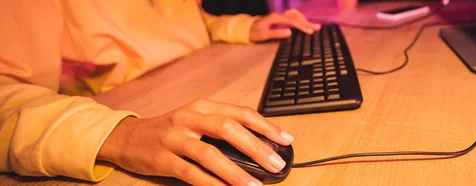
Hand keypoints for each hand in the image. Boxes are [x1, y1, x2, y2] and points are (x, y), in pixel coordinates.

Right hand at [98, 99, 294, 185]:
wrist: (128, 137)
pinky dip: (212, 184)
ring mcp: (176, 138)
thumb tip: (258, 146)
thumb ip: (222, 128)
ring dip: (235, 172)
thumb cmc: (169, 130)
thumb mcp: (196, 120)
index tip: (287, 139)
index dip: (266, 126)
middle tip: (276, 164)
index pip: (241, 113)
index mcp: (203, 106)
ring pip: (211, 154)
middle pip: (229, 129)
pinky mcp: (164, 159)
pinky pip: (192, 174)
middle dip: (257, 147)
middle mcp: (190, 118)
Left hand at [250, 9, 320, 41]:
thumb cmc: (255, 32)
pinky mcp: (280, 17)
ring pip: (295, 14)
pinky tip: (305, 23)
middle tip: (317, 28)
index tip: (310, 32)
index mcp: (275, 18)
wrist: (248, 28)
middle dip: (307, 22)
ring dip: (305, 19)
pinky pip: (293, 15)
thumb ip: (276, 34)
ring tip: (314, 26)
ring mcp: (280, 14)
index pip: (292, 21)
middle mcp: (279, 14)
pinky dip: (301, 18)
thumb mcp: (264, 35)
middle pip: (296, 16)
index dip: (302, 26)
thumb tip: (290, 32)